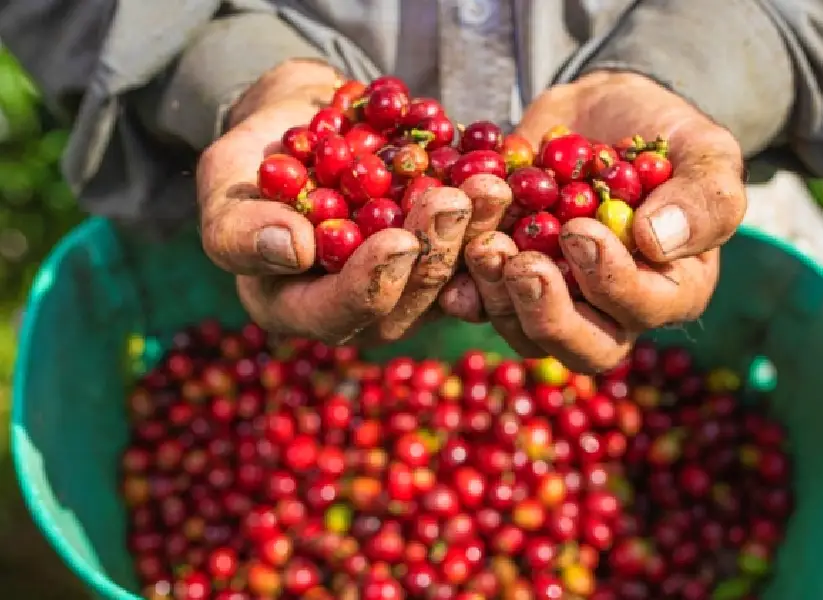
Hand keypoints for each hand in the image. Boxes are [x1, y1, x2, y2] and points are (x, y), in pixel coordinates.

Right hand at [197, 60, 507, 345]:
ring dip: (474, 233)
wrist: (308, 125)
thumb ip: (241, 228)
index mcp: (298, 307)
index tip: (396, 241)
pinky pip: (474, 246)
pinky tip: (506, 182)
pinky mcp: (442, 254)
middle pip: (405, 302)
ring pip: (450, 276)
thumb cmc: (254, 160)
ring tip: (489, 186)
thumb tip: (293, 250)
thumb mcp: (225, 185)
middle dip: (432, 253)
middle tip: (454, 204)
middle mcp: (360, 307)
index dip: (370, 283)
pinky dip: (491, 218)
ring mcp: (408, 284)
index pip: (337, 313)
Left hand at [442, 71, 745, 372]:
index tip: (579, 230)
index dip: (610, 281)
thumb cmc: (663, 134)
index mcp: (670, 288)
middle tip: (523, 263)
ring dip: (499, 295)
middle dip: (547, 313)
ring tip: (483, 244)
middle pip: (582, 348)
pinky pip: (482, 304)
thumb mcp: (704, 152)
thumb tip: (658, 241)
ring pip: (524, 332)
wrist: (596, 115)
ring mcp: (556, 301)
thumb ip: (704, 197)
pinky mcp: (509, 283)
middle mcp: (611, 311)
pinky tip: (453, 267)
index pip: (643, 310)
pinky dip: (464, 288)